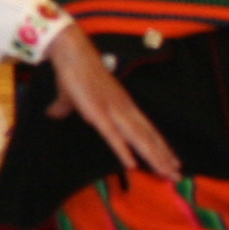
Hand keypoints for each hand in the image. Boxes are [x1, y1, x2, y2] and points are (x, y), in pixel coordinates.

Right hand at [45, 26, 182, 176]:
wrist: (72, 54)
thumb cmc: (74, 73)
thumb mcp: (71, 97)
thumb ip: (64, 108)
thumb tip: (52, 114)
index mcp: (124, 106)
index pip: (147, 130)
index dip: (160, 146)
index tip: (173, 162)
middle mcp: (124, 110)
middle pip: (148, 138)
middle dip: (163, 157)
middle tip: (177, 175)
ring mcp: (113, 112)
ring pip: (138, 139)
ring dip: (153, 157)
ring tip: (166, 172)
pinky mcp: (97, 113)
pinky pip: (113, 136)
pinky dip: (123, 151)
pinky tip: (131, 165)